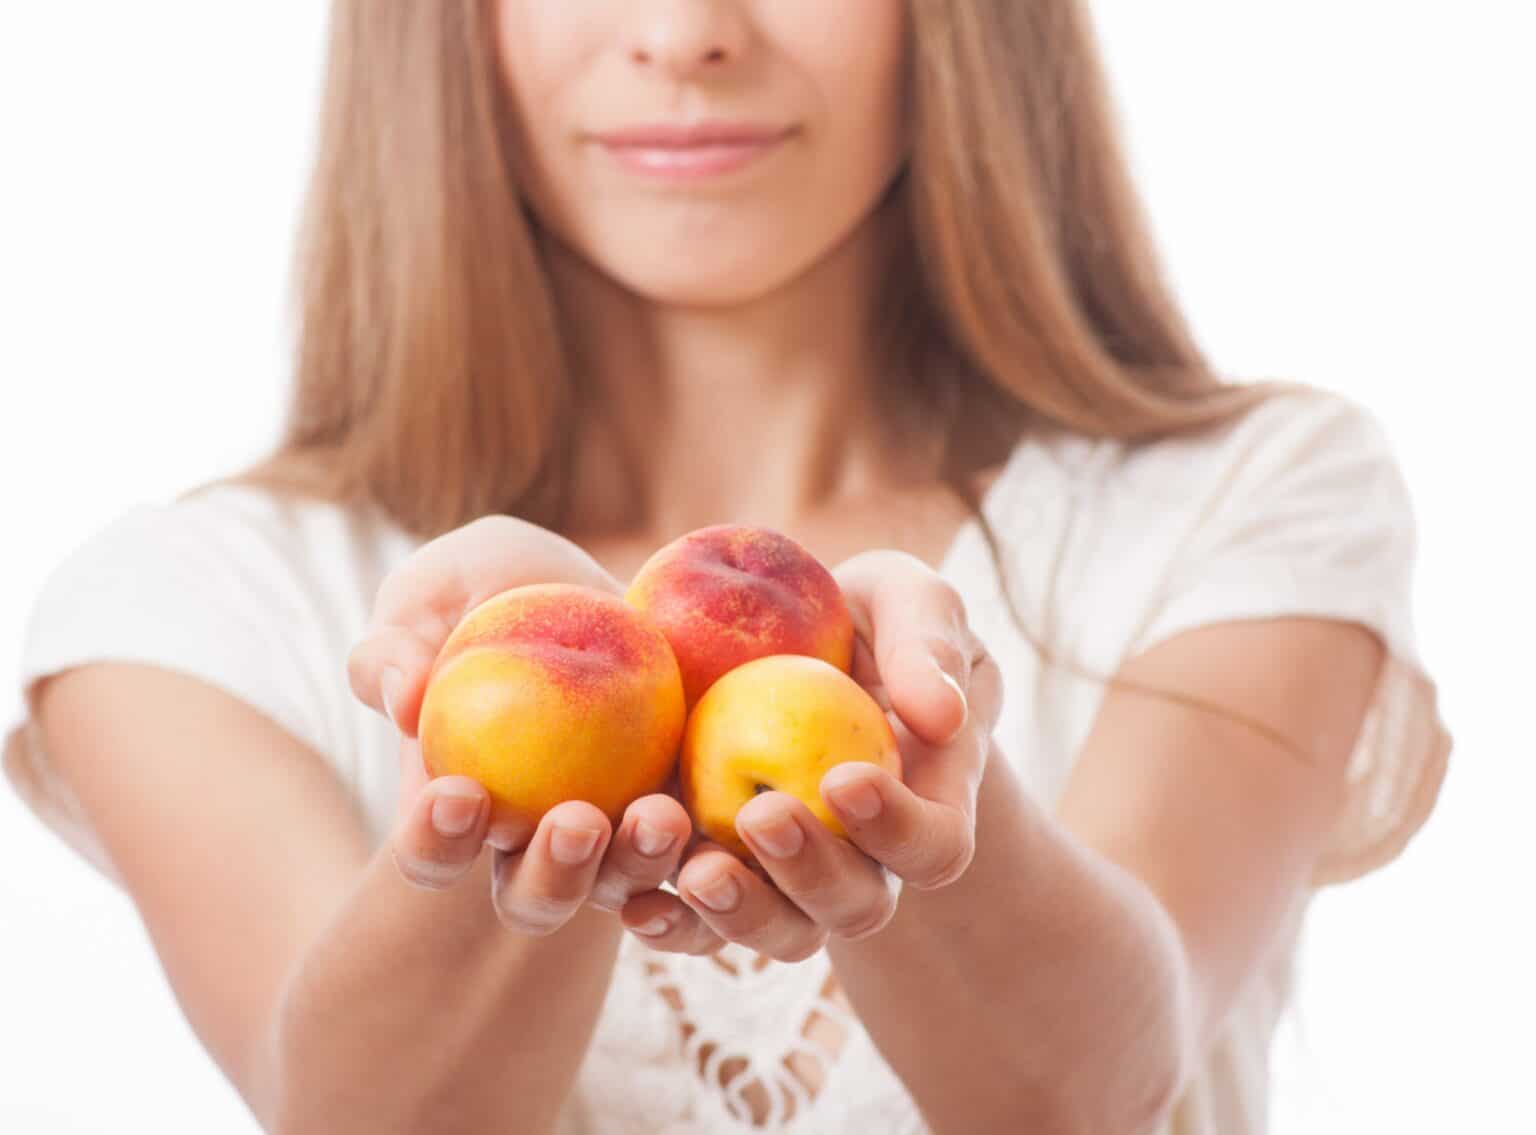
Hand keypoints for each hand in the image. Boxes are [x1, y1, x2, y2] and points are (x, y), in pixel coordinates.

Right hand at [345, 516, 695, 934]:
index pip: (432, 851)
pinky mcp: (681, 811)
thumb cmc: (487, 587)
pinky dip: (707, 860)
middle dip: (552, 875)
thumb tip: (403, 700)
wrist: (585, 580)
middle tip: (577, 822)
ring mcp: (611, 835)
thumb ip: (395, 645)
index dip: (436, 842)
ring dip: (638, 862)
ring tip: (660, 815)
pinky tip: (719, 839)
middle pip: (532, 895)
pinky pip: (697, 856)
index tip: (458, 794)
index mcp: (456, 809)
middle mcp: (531, 841)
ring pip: (619, 882)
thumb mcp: (431, 593)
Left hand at [619, 549, 1002, 959]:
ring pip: (779, 931)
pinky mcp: (717, 868)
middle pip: (854, 906)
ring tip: (698, 871)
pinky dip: (670, 923)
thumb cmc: (867, 614)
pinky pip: (700, 923)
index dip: (898, 830)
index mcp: (927, 804)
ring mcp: (788, 875)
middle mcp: (864, 859)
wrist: (782, 631)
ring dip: (740, 913)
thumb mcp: (907, 599)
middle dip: (809, 874)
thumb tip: (941, 718)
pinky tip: (638, 905)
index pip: (935, 846)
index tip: (844, 778)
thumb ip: (930, 644)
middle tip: (761, 815)